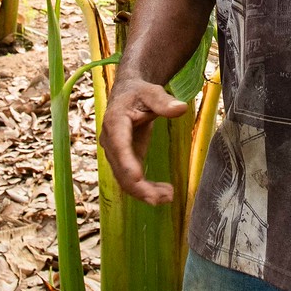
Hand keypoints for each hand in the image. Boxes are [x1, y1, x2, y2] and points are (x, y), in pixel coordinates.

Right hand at [102, 79, 188, 205]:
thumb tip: (181, 108)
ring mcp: (115, 153)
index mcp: (115, 122)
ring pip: (124, 179)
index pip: (119, 145)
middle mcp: (110, 141)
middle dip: (139, 187)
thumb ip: (163, 101)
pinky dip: (145, 189)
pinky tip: (163, 192)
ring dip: (143, 192)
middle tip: (161, 198)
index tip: (138, 178)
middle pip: (120, 169)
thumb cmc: (139, 93)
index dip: (127, 163)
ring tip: (168, 197)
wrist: (128, 94)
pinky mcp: (124, 160)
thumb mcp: (151, 92)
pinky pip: (130, 179)